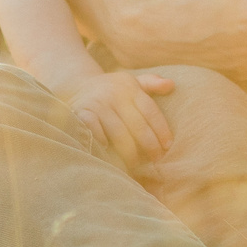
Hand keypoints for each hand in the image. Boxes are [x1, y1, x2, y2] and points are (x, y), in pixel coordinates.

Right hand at [58, 68, 175, 168]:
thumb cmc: (111, 89)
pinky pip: (96, 132)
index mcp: (130, 88)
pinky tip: (111, 155)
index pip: (150, 110)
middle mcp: (115, 95)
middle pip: (137, 124)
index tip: (168, 146)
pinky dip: (104, 144)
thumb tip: (171, 85)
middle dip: (149, 144)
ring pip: (119, 132)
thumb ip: (151, 83)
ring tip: (136, 164)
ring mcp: (98, 104)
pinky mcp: (82, 113)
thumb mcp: (131, 82)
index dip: (161, 129)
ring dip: (129, 151)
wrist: (75, 85)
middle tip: (156, 159)